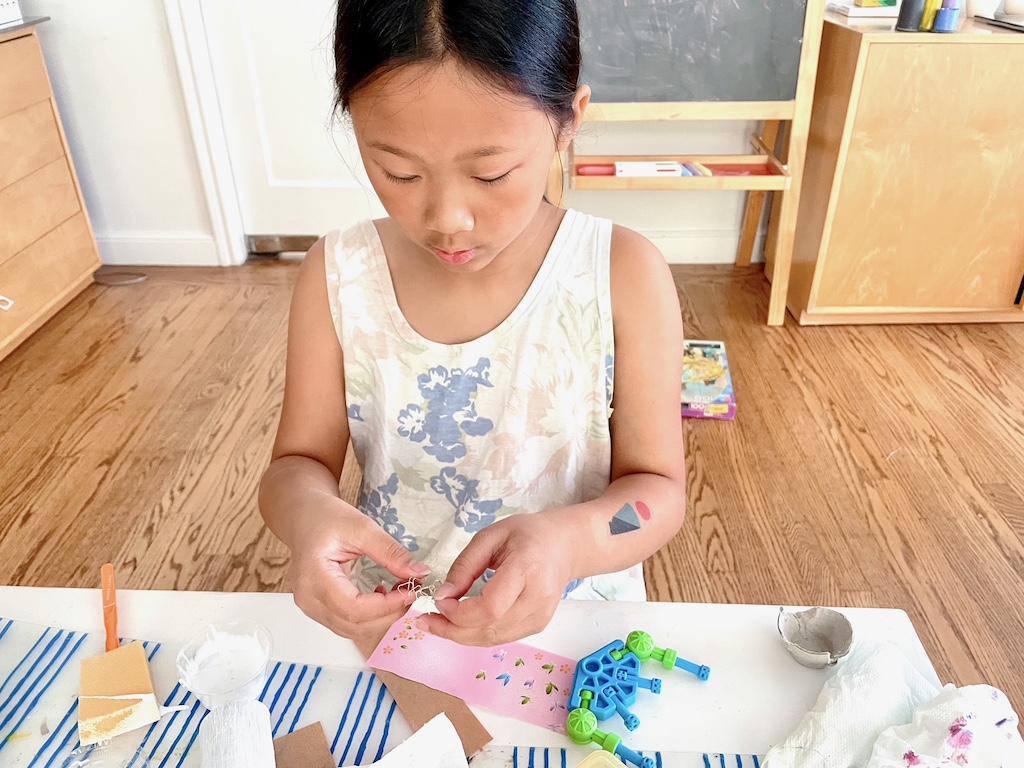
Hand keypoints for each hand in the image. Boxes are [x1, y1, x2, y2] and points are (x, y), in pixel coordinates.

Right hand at [288, 497, 430, 642]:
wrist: (304, 518)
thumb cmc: (325, 517)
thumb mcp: (361, 527)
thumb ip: (390, 553)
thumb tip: (419, 572)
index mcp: (314, 577)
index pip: (354, 608)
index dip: (387, 606)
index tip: (411, 591)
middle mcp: (309, 599)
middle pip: (354, 625)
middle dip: (389, 613)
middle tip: (412, 591)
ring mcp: (311, 607)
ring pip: (352, 629)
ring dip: (382, 618)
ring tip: (401, 593)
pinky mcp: (319, 609)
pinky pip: (347, 623)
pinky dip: (370, 617)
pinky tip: (382, 596)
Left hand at [419, 511, 576, 645]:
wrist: (565, 545)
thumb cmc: (528, 534)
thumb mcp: (491, 536)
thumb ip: (465, 565)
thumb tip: (442, 596)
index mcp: (528, 569)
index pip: (491, 607)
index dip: (460, 612)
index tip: (439, 601)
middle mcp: (538, 599)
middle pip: (489, 628)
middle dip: (452, 630)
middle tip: (426, 621)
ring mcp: (540, 617)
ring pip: (493, 639)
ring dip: (460, 636)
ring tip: (436, 625)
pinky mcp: (538, 626)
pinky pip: (501, 638)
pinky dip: (476, 635)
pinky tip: (459, 625)